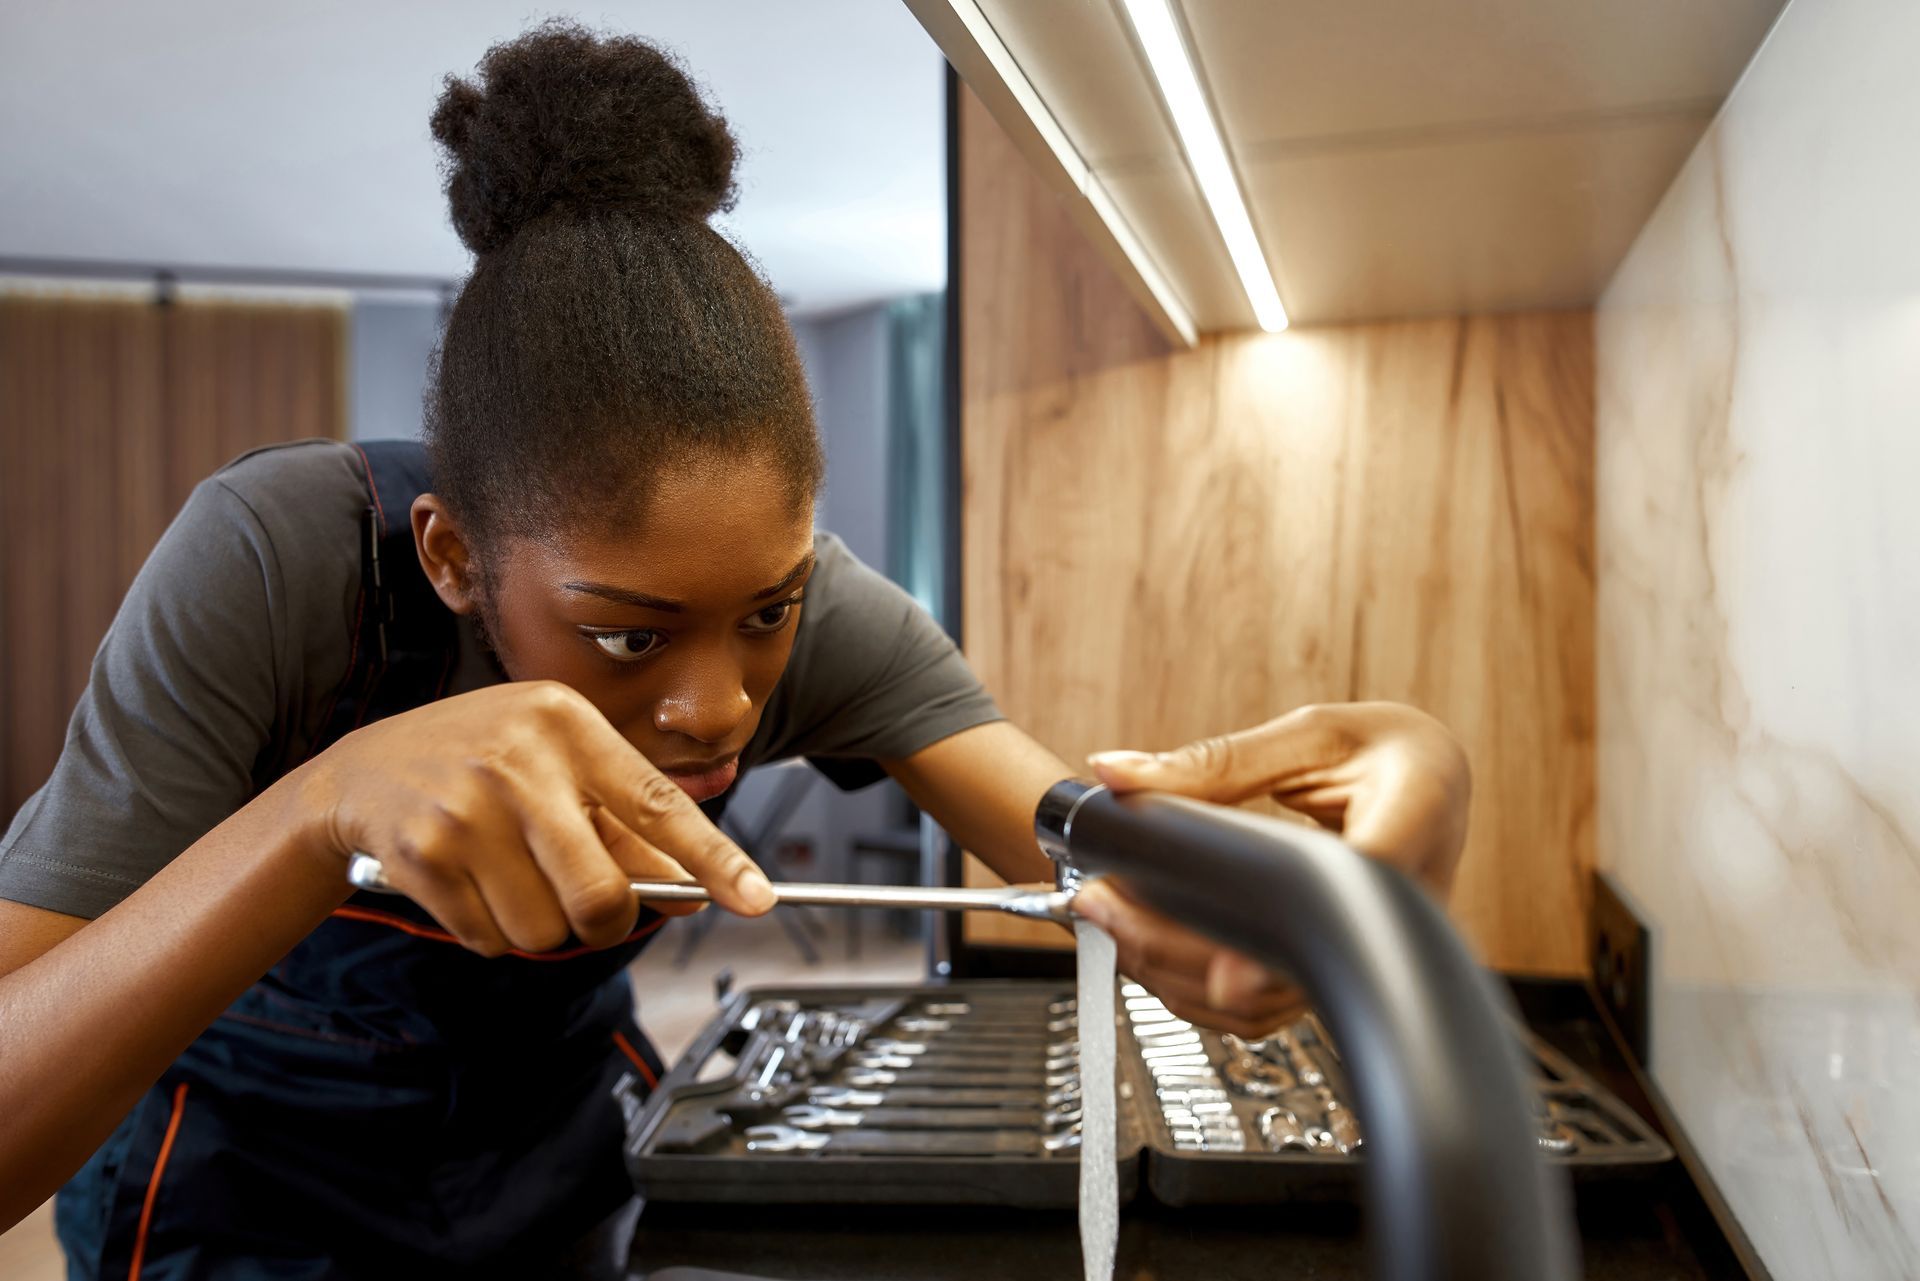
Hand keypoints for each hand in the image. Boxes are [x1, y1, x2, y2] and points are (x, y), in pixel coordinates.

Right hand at [298, 681, 773, 955]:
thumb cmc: (480, 763)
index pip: (660, 803)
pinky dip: (490, 930)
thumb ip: (624, 824)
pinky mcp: (425, 853)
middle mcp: (521, 759)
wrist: (361, 772)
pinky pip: (490, 938)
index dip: (714, 859)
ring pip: (545, 928)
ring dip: (539, 926)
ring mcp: (468, 807)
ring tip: (511, 877)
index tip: (757, 898)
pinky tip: (470, 883)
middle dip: (603, 920)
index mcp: (568, 724)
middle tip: (587, 905)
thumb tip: (693, 889)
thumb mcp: (555, 765)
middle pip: (601, 894)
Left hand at [1071, 702, 1470, 1037]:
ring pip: (1278, 1000)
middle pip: (1296, 961)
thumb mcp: (1311, 734)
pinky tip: (1151, 945)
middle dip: (1186, 948)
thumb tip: (1117, 772)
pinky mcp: (1344, 967)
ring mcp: (1377, 946)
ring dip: (1181, 974)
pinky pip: (1274, 1002)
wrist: (1435, 782)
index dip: (1292, 942)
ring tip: (1113, 919)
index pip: (1357, 894)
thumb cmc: (1387, 750)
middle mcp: (1408, 899)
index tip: (1228, 973)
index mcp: (1414, 816)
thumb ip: (1216, 761)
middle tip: (1107, 905)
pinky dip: (1203, 985)